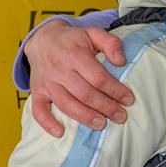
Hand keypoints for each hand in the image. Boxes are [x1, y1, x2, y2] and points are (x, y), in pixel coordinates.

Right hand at [26, 19, 131, 136]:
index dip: (115, 90)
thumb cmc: (73, 39)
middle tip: (121, 117)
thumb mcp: (94, 33)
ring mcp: (46, 82)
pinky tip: (60, 133)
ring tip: (102, 125)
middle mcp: (59, 70)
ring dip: (84, 117)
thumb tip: (121, 61)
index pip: (98, 77)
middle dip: (105, 107)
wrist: (42, 39)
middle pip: (84, 93)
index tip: (128, 99)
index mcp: (75, 54)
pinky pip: (38, 110)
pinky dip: (47, 123)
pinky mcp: (37, 92)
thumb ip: (111, 43)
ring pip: (66, 104)